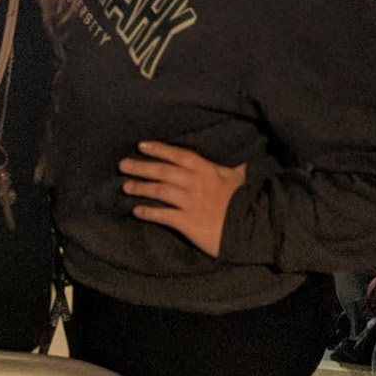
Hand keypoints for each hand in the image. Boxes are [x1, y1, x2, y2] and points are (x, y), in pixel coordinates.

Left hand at [119, 141, 246, 258]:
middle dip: (141, 167)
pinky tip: (136, 211)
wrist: (253, 229)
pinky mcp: (188, 222)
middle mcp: (195, 183)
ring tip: (125, 187)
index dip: (159, 149)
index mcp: (207, 170)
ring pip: (160, 191)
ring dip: (140, 187)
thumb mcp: (239, 179)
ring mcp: (190, 203)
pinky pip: (163, 215)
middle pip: (163, 171)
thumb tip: (239, 163)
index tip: (141, 146)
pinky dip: (148, 212)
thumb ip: (231, 169)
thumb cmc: (245, 202)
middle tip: (122, 165)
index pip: (178, 155)